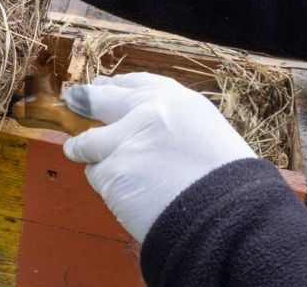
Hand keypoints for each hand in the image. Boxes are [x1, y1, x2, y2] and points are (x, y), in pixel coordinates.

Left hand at [62, 72, 255, 242]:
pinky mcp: (113, 172)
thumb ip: (168, 124)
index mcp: (179, 101)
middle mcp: (150, 113)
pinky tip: (130, 195)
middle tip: (74, 100)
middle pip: (101, 100)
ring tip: (107, 167)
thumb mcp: (207, 136)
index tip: (101, 87)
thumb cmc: (226, 188)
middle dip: (85, 101)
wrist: (232, 224)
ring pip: (90, 142)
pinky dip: (107, 186)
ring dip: (90, 154)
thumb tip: (131, 122)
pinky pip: (97, 175)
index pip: (136, 83)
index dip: (114, 87)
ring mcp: (128, 141)